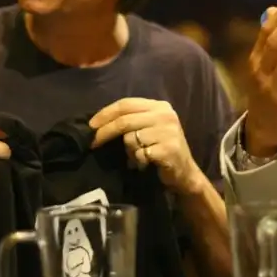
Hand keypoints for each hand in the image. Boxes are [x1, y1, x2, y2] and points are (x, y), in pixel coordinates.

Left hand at [89, 98, 206, 195]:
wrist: (184, 172)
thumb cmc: (161, 149)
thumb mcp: (149, 128)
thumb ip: (131, 120)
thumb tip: (98, 122)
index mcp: (159, 106)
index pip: (126, 104)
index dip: (105, 113)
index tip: (91, 125)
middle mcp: (165, 115)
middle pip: (125, 120)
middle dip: (105, 132)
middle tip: (93, 143)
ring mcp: (168, 132)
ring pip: (130, 139)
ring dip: (129, 151)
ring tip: (138, 157)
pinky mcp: (168, 149)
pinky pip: (139, 153)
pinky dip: (138, 160)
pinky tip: (145, 163)